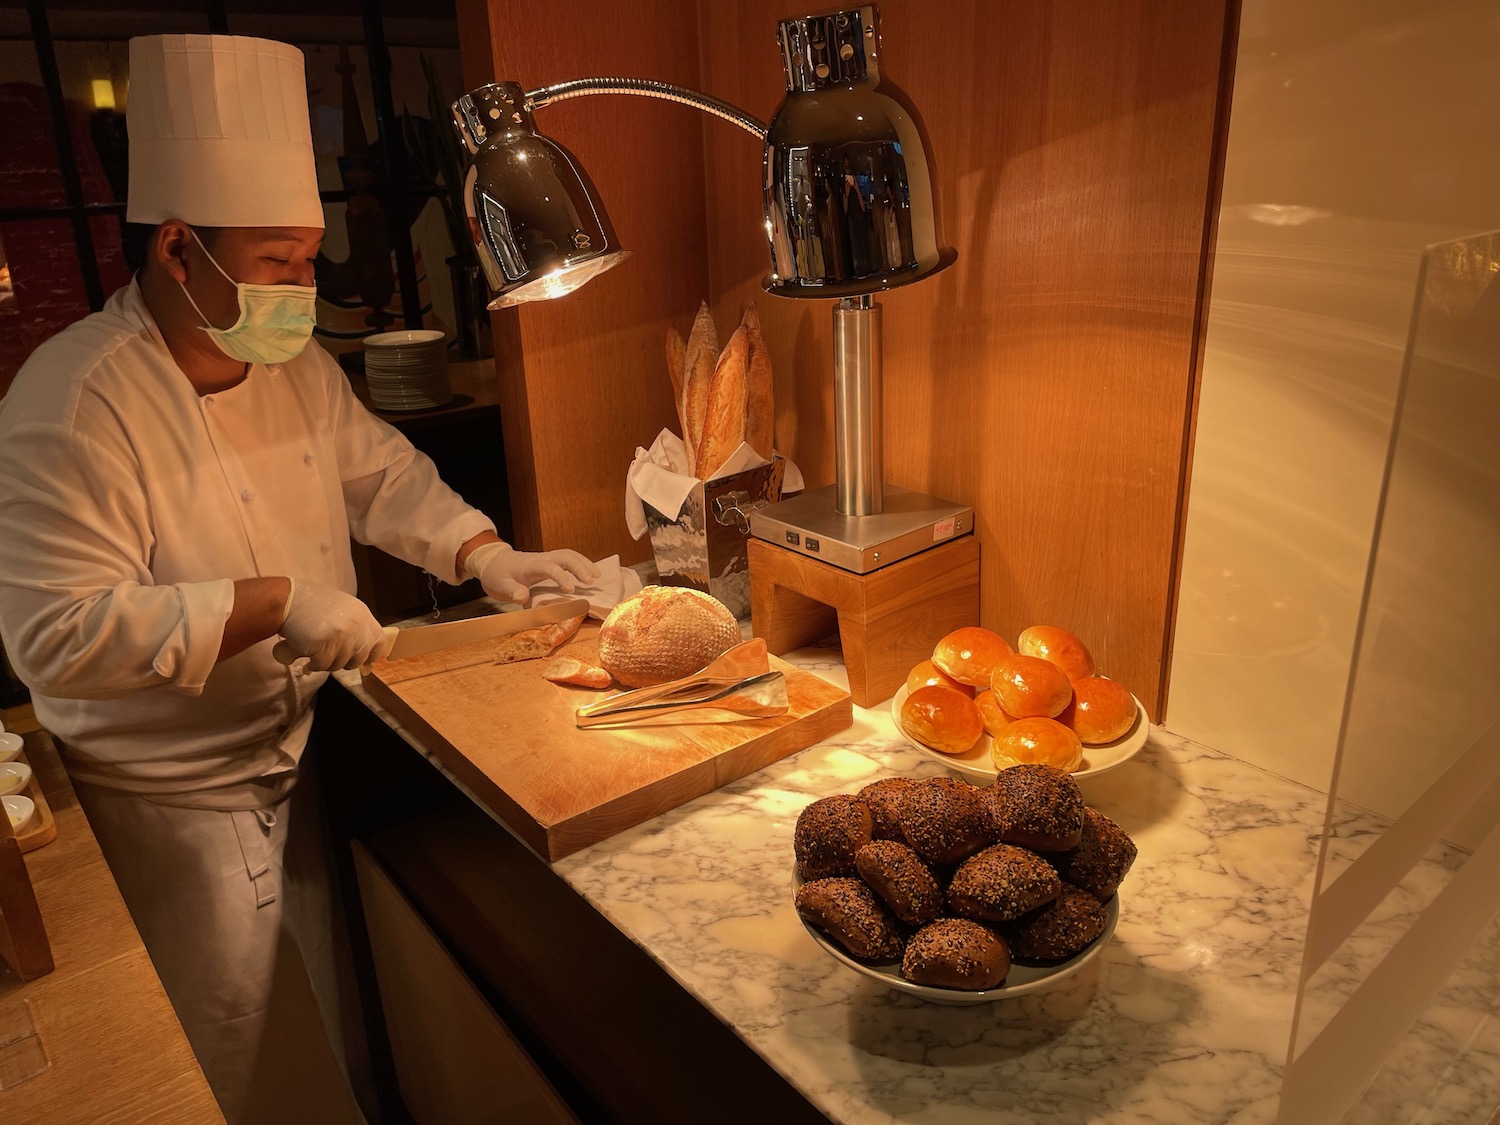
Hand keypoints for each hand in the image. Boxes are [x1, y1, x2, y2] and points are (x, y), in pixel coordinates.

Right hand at [273, 578, 394, 670]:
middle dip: (346, 662)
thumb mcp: (342, 610)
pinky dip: (314, 664)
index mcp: (362, 614)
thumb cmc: (311, 606)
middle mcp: (355, 624)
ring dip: (327, 663)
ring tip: (316, 651)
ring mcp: (341, 633)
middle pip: (359, 657)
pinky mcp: (324, 643)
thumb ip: (356, 628)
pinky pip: (323, 665)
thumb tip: (366, 657)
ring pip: (340, 663)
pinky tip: (307, 654)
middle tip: (330, 657)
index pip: (379, 640)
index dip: (372, 654)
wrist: (287, 600)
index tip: (365, 662)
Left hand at [465, 542, 600, 605]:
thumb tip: (522, 597)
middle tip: (592, 581)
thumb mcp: (499, 586)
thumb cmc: (497, 575)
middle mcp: (541, 559)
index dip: (562, 577)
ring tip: (597, 576)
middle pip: (565, 556)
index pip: (550, 567)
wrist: (493, 562)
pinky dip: (580, 564)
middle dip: (580, 567)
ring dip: (584, 563)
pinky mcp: (549, 561)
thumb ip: (512, 591)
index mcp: (530, 565)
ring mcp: (546, 558)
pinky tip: (589, 574)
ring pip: (569, 555)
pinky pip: (567, 559)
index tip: (571, 590)